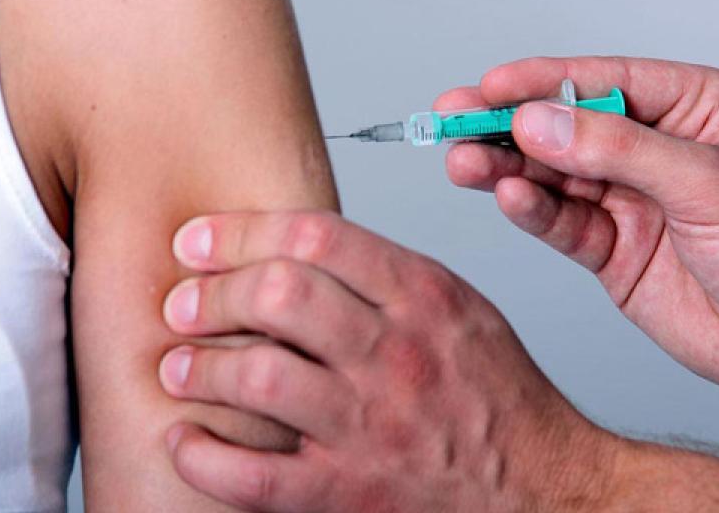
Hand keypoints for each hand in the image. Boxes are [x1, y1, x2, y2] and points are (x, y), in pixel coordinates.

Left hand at [158, 212, 615, 511]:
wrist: (540, 486)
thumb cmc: (494, 396)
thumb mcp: (458, 308)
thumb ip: (382, 274)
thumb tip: (287, 249)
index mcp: (424, 297)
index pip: (315, 237)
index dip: (238, 232)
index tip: (197, 242)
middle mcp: (396, 355)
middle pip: (277, 295)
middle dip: (209, 294)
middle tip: (180, 304)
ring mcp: (371, 427)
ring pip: (260, 378)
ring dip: (198, 368)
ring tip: (177, 367)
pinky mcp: (348, 493)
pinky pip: (254, 475)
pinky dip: (204, 456)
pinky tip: (187, 440)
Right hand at [441, 57, 718, 400]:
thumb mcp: (710, 185)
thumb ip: (619, 152)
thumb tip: (540, 123)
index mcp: (692, 107)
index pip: (603, 82)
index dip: (542, 82)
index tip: (489, 86)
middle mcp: (654, 147)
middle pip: (565, 126)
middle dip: (507, 123)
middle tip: (453, 119)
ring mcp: (630, 199)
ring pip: (552, 174)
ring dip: (506, 167)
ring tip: (464, 163)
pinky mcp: (613, 248)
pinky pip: (561, 222)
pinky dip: (532, 210)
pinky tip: (507, 196)